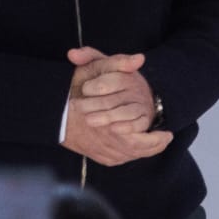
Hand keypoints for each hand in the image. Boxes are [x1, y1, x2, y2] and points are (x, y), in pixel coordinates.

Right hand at [62, 48, 170, 165]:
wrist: (50, 109)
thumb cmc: (73, 87)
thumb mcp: (94, 68)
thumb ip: (117, 62)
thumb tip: (139, 59)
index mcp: (105, 123)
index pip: (136, 140)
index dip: (155, 140)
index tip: (168, 133)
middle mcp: (101, 139)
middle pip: (134, 151)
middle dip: (153, 147)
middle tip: (166, 139)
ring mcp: (96, 148)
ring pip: (125, 156)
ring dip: (143, 152)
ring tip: (158, 143)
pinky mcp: (93, 153)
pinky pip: (116, 159)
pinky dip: (128, 155)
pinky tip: (138, 149)